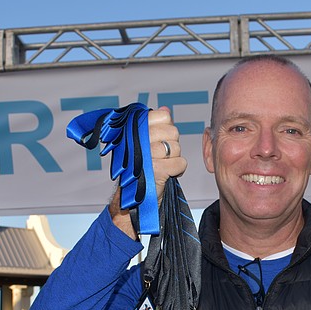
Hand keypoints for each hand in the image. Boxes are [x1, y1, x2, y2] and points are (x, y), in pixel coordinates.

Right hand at [110, 107, 186, 237]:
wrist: (129, 199)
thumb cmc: (136, 170)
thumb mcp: (142, 144)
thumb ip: (155, 126)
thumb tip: (165, 110)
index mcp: (134, 129)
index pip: (163, 116)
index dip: (167, 129)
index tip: (160, 140)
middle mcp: (138, 139)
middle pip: (173, 132)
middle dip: (172, 146)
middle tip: (162, 156)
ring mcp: (146, 154)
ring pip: (177, 148)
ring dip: (174, 160)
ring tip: (162, 166)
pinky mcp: (155, 170)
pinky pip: (181, 163)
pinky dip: (177, 171)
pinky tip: (166, 174)